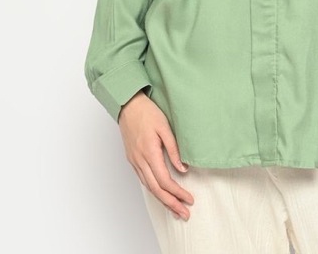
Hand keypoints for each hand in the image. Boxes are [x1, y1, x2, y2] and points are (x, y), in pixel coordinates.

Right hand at [118, 89, 194, 219]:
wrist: (128, 105)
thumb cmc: (148, 113)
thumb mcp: (165, 128)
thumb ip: (174, 149)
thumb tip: (183, 169)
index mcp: (149, 153)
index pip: (165, 181)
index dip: (177, 193)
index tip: (189, 199)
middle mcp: (140, 160)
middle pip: (156, 189)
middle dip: (171, 203)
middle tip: (184, 214)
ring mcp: (134, 161)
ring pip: (148, 187)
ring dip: (162, 200)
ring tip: (174, 209)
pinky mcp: (132, 159)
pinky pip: (143, 180)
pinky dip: (153, 190)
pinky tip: (160, 194)